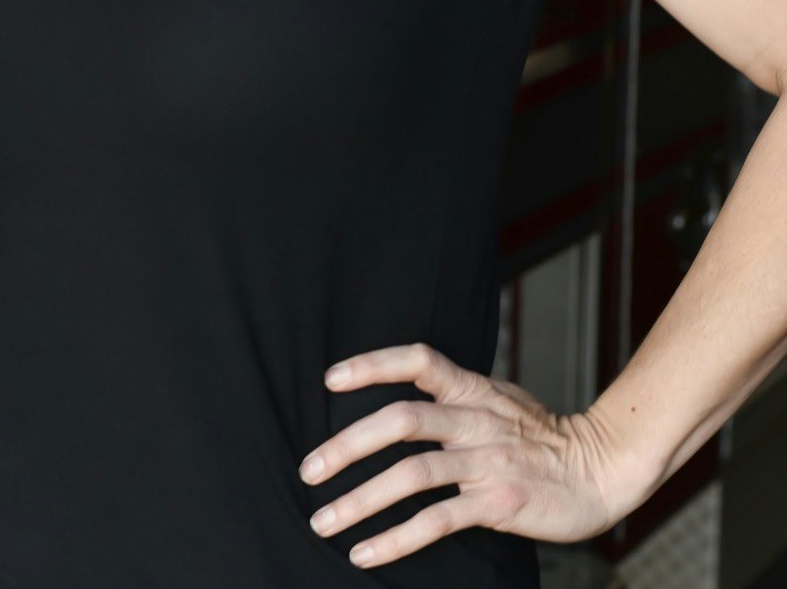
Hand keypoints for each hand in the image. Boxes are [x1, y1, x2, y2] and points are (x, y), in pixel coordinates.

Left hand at [298, 343, 623, 569]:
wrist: (604, 469)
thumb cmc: (545, 438)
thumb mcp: (499, 401)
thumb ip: (457, 397)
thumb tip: (409, 394)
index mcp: (473, 390)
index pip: (417, 360)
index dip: (373, 364)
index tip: (330, 379)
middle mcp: (475, 420)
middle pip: (401, 420)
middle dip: (347, 445)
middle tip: (309, 469)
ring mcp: (487, 462)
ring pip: (412, 475)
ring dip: (360, 500)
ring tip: (324, 521)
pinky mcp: (499, 505)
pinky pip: (437, 521)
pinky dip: (396, 538)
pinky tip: (366, 553)